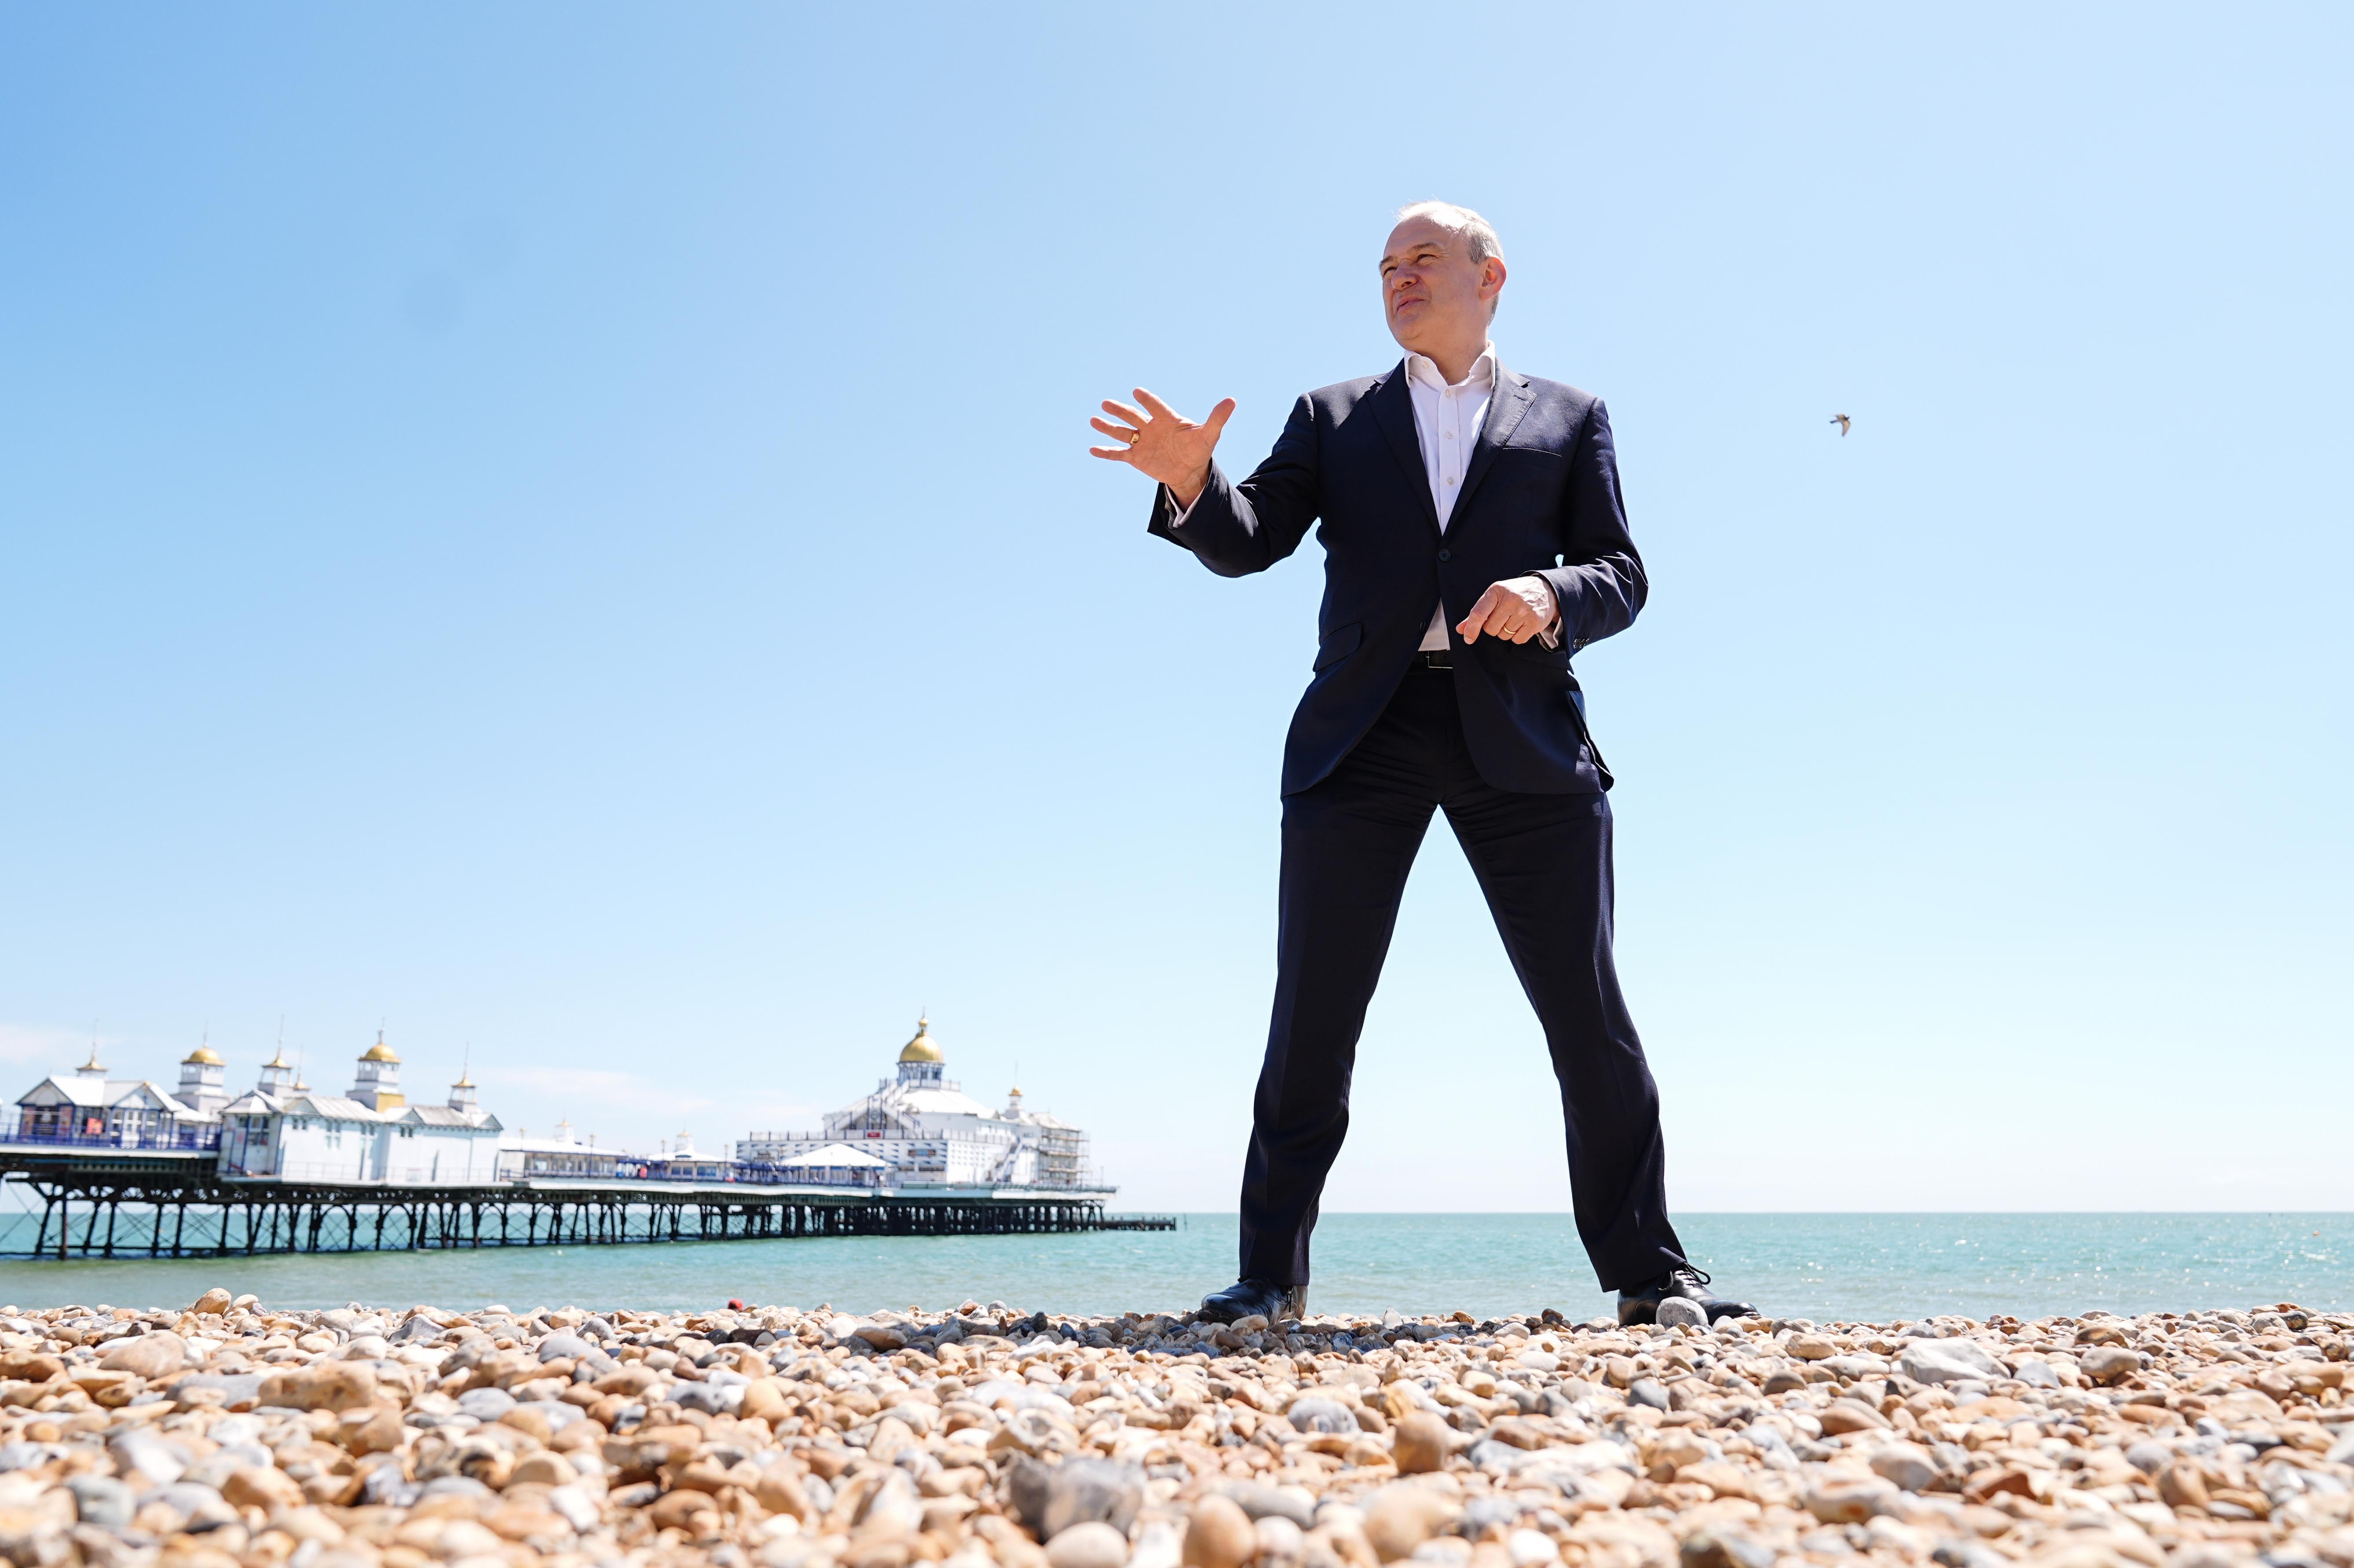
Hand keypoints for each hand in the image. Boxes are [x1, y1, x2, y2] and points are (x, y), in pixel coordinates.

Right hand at [1088, 388, 1234, 508]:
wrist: (1189, 470)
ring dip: (1108, 427)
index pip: (1155, 406)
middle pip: (1133, 416)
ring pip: (1122, 432)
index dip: (1147, 400)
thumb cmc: (1198, 449)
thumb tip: (1232, 400)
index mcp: (1166, 419)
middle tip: (1106, 403)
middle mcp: (1151, 427)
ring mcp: (1142, 442)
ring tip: (1094, 420)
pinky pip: (1119, 454)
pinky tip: (1093, 449)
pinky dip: (1106, 452)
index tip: (1137, 392)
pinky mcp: (1137, 457)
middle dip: (1120, 410)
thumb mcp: (1209, 434)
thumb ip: (1217, 418)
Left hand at [1456, 576, 1557, 644]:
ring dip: (1506, 632)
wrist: (1545, 589)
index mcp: (1496, 591)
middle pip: (1490, 629)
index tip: (1468, 638)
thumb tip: (1461, 629)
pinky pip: (1517, 640)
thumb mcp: (1496, 597)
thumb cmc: (1515, 593)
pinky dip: (1518, 636)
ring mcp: (1523, 611)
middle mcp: (1510, 600)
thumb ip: (1477, 613)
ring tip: (1515, 618)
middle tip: (1504, 617)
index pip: (1478, 613)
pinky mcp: (1534, 622)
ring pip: (1503, 636)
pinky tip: (1523, 624)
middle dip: (1494, 627)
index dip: (1471, 629)